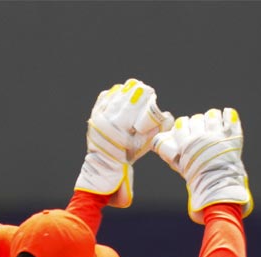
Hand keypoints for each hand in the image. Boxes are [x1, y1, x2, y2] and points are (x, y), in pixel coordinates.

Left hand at [75, 78, 173, 207]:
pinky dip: (110, 95)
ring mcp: (98, 118)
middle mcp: (107, 121)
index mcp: (119, 128)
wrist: (104, 166)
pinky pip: (102, 100)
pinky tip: (117, 92)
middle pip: (121, 99)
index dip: (141, 96)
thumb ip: (154, 130)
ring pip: (111, 97)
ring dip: (122, 91)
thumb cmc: (127, 158)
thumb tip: (167, 116)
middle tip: (141, 86)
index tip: (149, 90)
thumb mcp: (142, 145)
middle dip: (133, 91)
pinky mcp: (93, 118)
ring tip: (131, 87)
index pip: (131, 106)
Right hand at [152, 108, 252, 222]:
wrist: (219, 186)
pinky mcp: (232, 135)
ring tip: (214, 122)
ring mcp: (217, 135)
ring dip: (212, 117)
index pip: (181, 124)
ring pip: (212, 115)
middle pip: (196, 118)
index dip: (184, 124)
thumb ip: (173, 156)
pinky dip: (228, 115)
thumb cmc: (199, 179)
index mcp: (186, 144)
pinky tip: (227, 116)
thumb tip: (160, 146)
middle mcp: (200, 137)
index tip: (186, 126)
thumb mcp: (182, 168)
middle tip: (202, 127)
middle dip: (198, 122)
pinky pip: (230, 116)